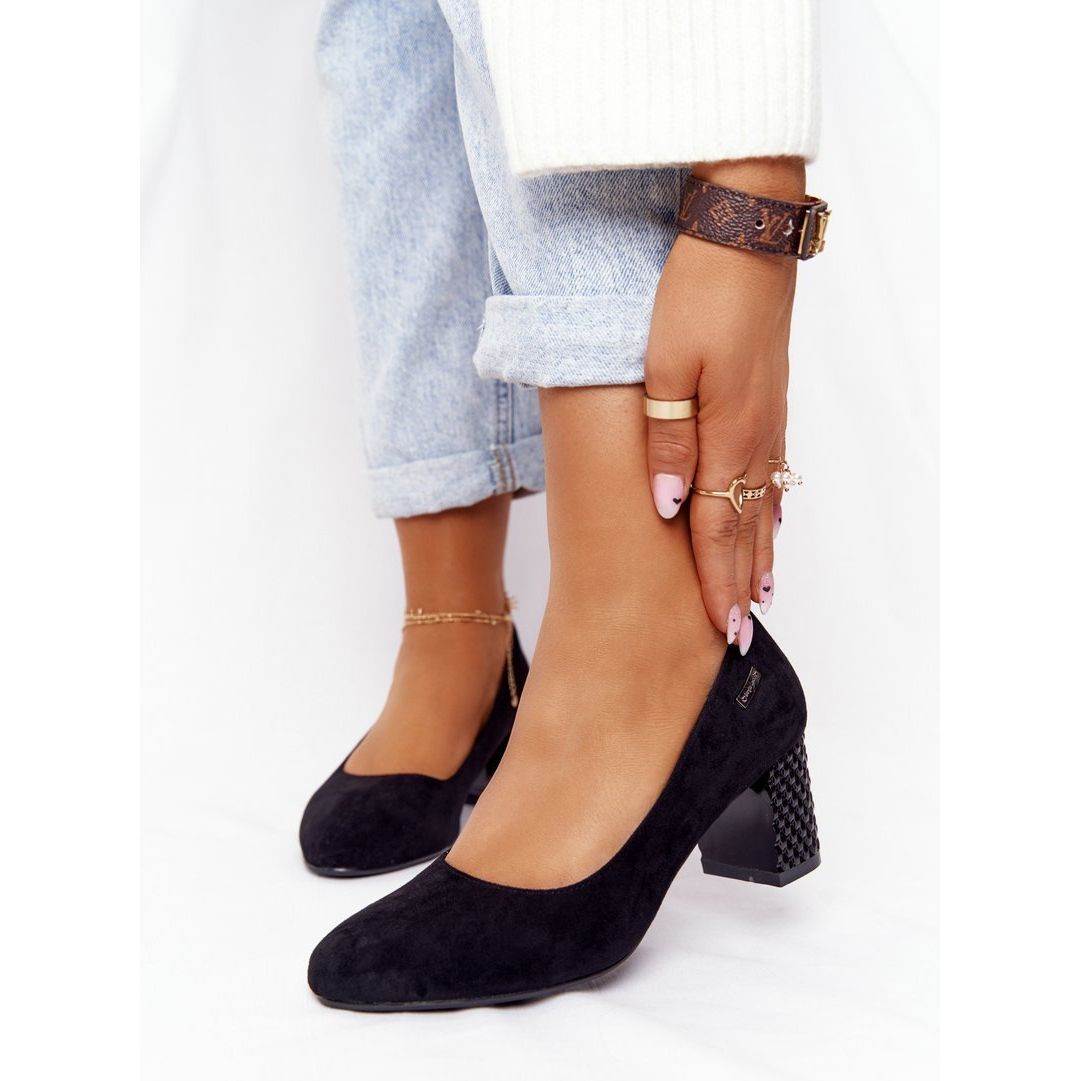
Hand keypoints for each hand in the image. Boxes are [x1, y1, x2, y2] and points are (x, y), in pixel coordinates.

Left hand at [644, 159, 802, 647]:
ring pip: (764, 504)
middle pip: (747, 527)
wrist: (745, 231)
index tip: (720, 629)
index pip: (717, 528)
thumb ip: (666, 441)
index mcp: (725, 436)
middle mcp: (753, 437)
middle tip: (740, 634)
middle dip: (741, 583)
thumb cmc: (697, 293)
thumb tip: (667, 507)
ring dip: (760, 553)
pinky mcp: (766, 397)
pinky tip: (772, 517)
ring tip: (760, 593)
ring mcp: (766, 418)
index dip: (717, 582)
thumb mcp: (665, 366)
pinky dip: (770, 508)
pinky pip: (771, 472)